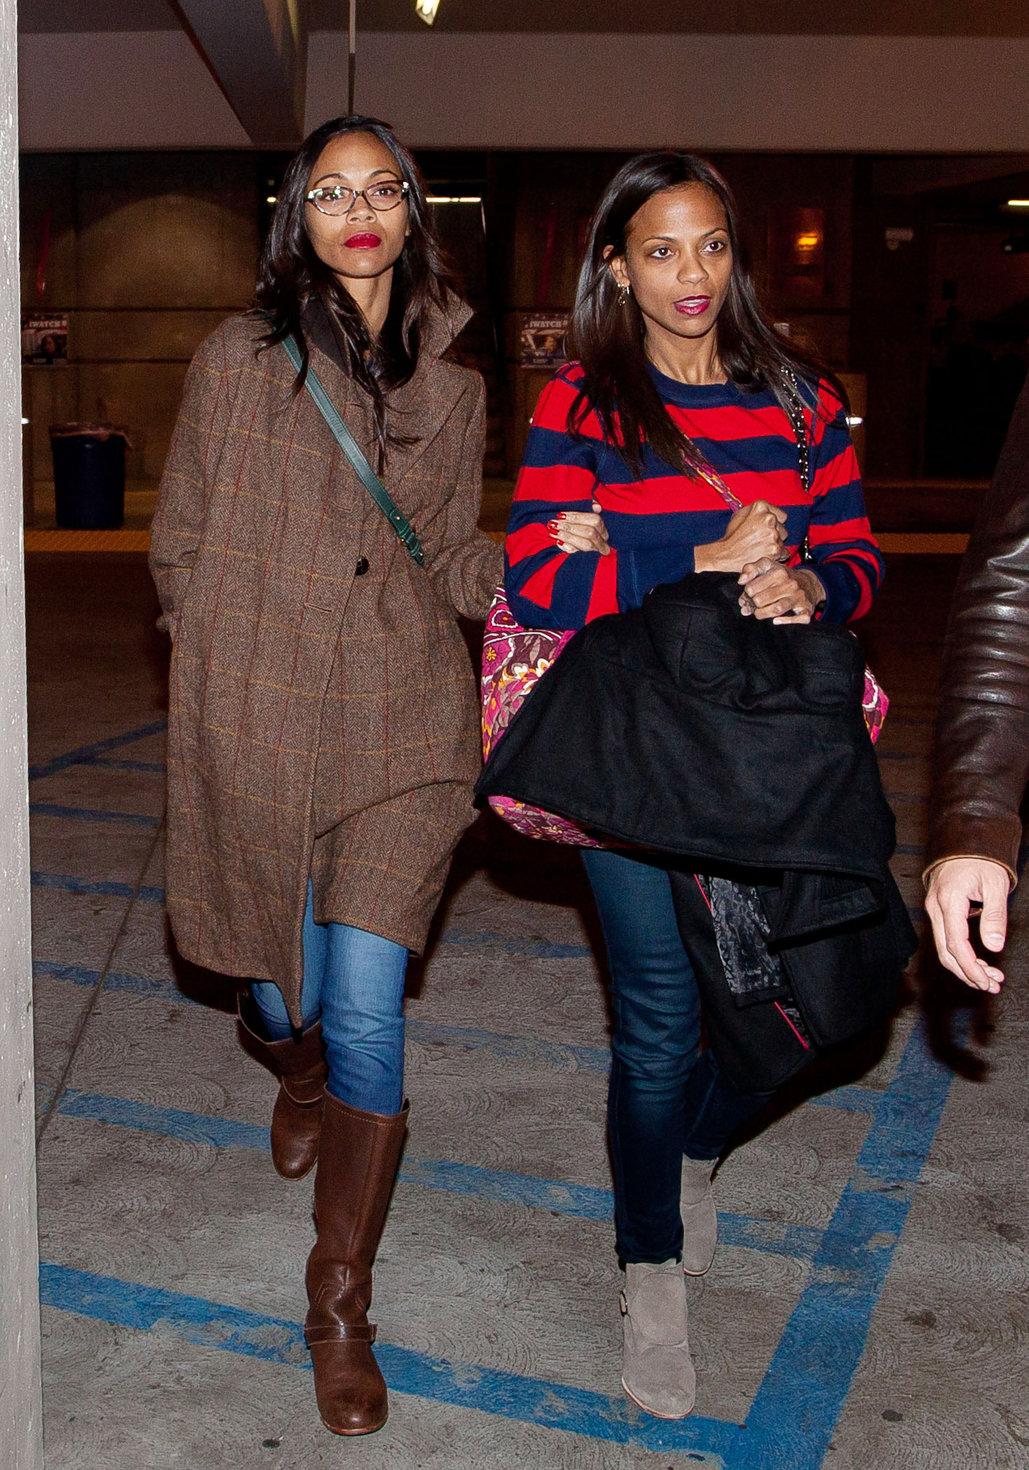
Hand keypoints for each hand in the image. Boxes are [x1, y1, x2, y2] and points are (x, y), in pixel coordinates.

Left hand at [548, 501, 609, 554]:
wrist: (571, 538)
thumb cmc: (576, 522)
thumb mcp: (583, 510)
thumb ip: (589, 504)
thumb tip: (596, 506)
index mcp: (601, 526)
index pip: (595, 520)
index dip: (578, 517)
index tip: (561, 514)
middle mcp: (602, 538)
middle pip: (590, 533)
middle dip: (570, 527)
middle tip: (553, 523)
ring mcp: (594, 550)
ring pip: (586, 545)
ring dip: (568, 537)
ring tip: (553, 531)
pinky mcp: (585, 558)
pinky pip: (578, 554)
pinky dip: (567, 547)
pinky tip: (557, 542)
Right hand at [694, 500, 786, 573]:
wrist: (725, 556)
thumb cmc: (731, 537)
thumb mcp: (739, 515)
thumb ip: (756, 511)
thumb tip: (768, 512)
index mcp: (760, 506)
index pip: (781, 515)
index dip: (775, 524)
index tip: (766, 529)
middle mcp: (769, 518)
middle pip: (782, 528)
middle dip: (774, 534)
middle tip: (760, 540)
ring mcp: (773, 534)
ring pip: (782, 540)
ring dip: (775, 545)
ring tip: (760, 548)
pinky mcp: (776, 549)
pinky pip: (784, 553)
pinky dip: (777, 556)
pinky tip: (765, 555)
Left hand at [737, 562, 824, 622]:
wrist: (809, 583)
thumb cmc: (783, 576)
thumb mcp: (767, 566)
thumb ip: (751, 569)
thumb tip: (741, 581)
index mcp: (778, 572)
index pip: (751, 588)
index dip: (746, 594)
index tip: (749, 595)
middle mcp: (790, 584)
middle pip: (760, 600)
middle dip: (752, 605)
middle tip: (752, 605)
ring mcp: (798, 597)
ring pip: (776, 609)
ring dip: (762, 614)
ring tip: (759, 613)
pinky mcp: (806, 608)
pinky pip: (798, 618)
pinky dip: (786, 621)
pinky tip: (776, 621)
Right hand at [925, 857, 1009, 991]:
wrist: (964, 841)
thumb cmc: (981, 859)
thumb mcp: (995, 885)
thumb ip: (995, 916)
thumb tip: (994, 946)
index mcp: (949, 900)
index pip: (956, 944)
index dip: (970, 967)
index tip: (986, 981)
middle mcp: (935, 907)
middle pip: (945, 952)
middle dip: (968, 973)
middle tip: (991, 985)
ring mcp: (934, 909)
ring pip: (944, 948)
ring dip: (965, 967)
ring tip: (989, 978)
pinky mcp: (937, 911)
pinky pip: (945, 938)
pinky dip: (960, 954)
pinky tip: (978, 962)